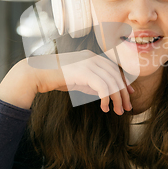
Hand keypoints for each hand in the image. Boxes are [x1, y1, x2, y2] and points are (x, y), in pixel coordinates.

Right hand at [0, 51, 133, 114]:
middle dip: (124, 93)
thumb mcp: (79, 79)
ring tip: (118, 111)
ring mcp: (88, 63)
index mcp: (92, 56)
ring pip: (111, 82)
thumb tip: (106, 93)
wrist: (38, 74)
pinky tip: (104, 108)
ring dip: (117, 99)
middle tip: (128, 107)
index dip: (124, 82)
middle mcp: (93, 57)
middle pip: (116, 75)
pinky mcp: (84, 72)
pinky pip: (103, 87)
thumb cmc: (56, 77)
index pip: (114, 69)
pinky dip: (106, 99)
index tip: (129, 94)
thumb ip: (92, 82)